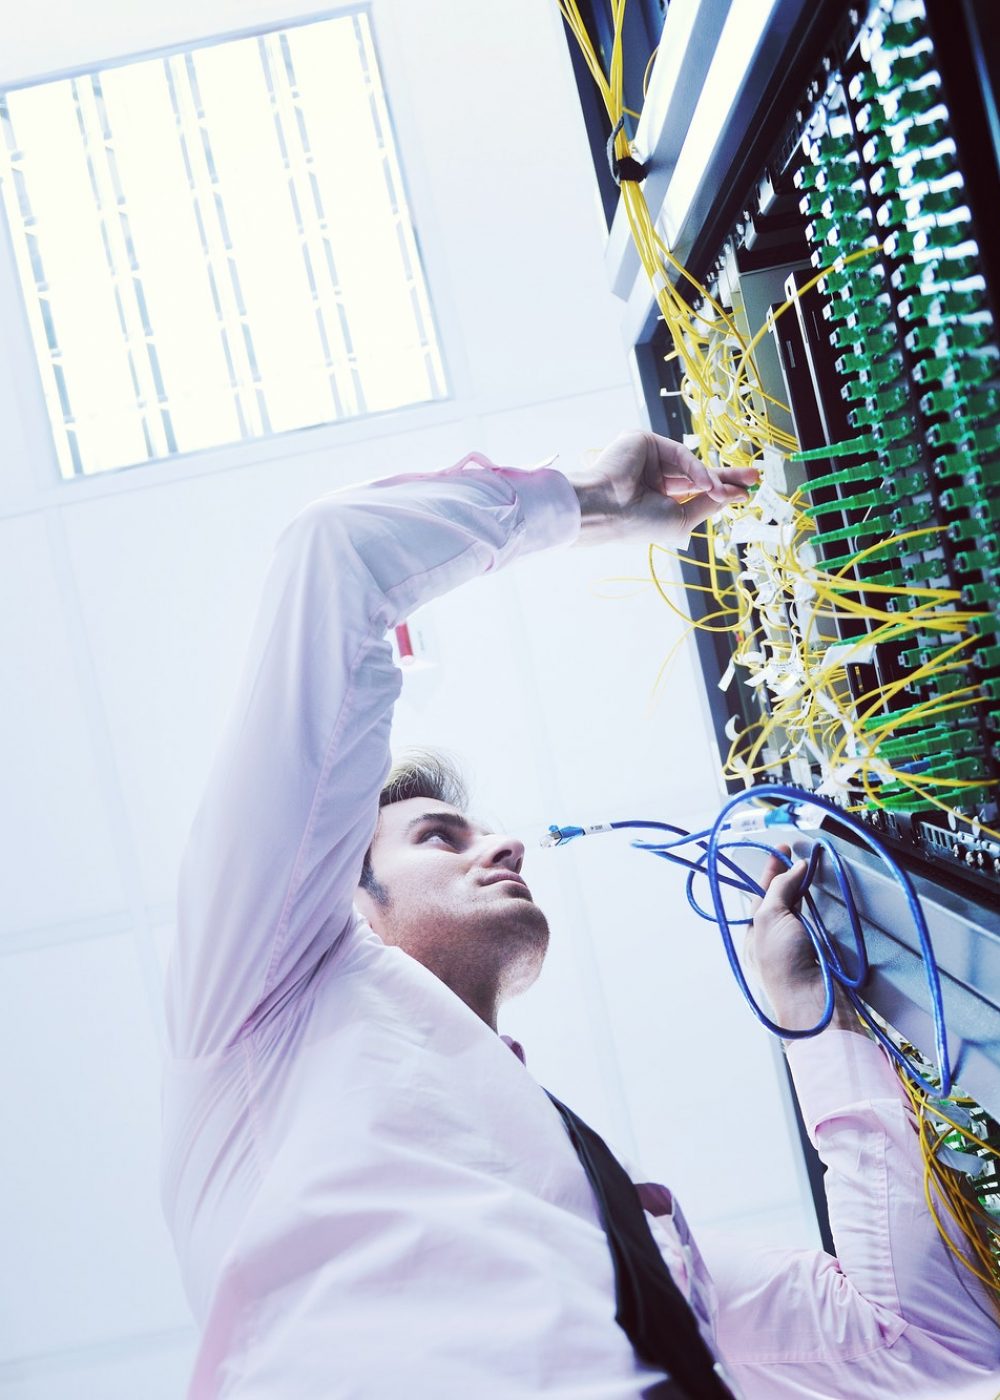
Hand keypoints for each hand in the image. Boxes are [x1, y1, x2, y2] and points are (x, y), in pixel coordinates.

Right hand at [567, 430, 757, 546]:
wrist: (606, 511)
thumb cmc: (637, 523)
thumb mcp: (681, 519)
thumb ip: (706, 505)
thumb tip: (732, 495)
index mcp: (659, 499)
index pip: (695, 491)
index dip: (722, 491)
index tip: (747, 492)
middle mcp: (654, 478)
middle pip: (698, 474)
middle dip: (727, 476)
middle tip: (754, 477)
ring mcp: (649, 458)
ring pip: (691, 464)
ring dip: (715, 478)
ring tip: (734, 490)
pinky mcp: (645, 442)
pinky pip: (679, 453)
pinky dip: (696, 469)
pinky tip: (707, 484)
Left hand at [745, 848, 863, 1035]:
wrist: (813, 1003)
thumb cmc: (784, 967)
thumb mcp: (770, 918)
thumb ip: (779, 890)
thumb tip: (794, 869)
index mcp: (753, 930)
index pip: (761, 890)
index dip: (772, 867)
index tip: (784, 849)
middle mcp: (772, 937)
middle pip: (780, 898)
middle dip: (789, 876)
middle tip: (803, 857)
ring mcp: (795, 946)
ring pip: (799, 910)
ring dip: (805, 890)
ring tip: (814, 872)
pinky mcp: (817, 953)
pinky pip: (816, 923)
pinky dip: (820, 907)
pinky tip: (826, 900)